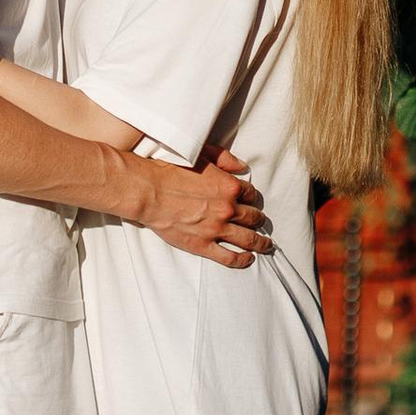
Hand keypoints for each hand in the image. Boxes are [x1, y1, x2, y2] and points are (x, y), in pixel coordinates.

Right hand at [133, 151, 269, 269]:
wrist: (150, 192)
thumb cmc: (172, 170)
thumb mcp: (202, 154)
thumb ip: (225, 159)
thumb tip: (243, 167)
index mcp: (229, 187)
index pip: (251, 194)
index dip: (252, 198)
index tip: (250, 201)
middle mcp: (228, 209)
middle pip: (253, 217)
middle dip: (258, 219)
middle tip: (259, 222)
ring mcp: (216, 229)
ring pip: (247, 239)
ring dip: (260, 243)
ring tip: (265, 245)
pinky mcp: (203, 245)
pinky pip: (229, 257)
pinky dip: (242, 260)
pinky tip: (248, 259)